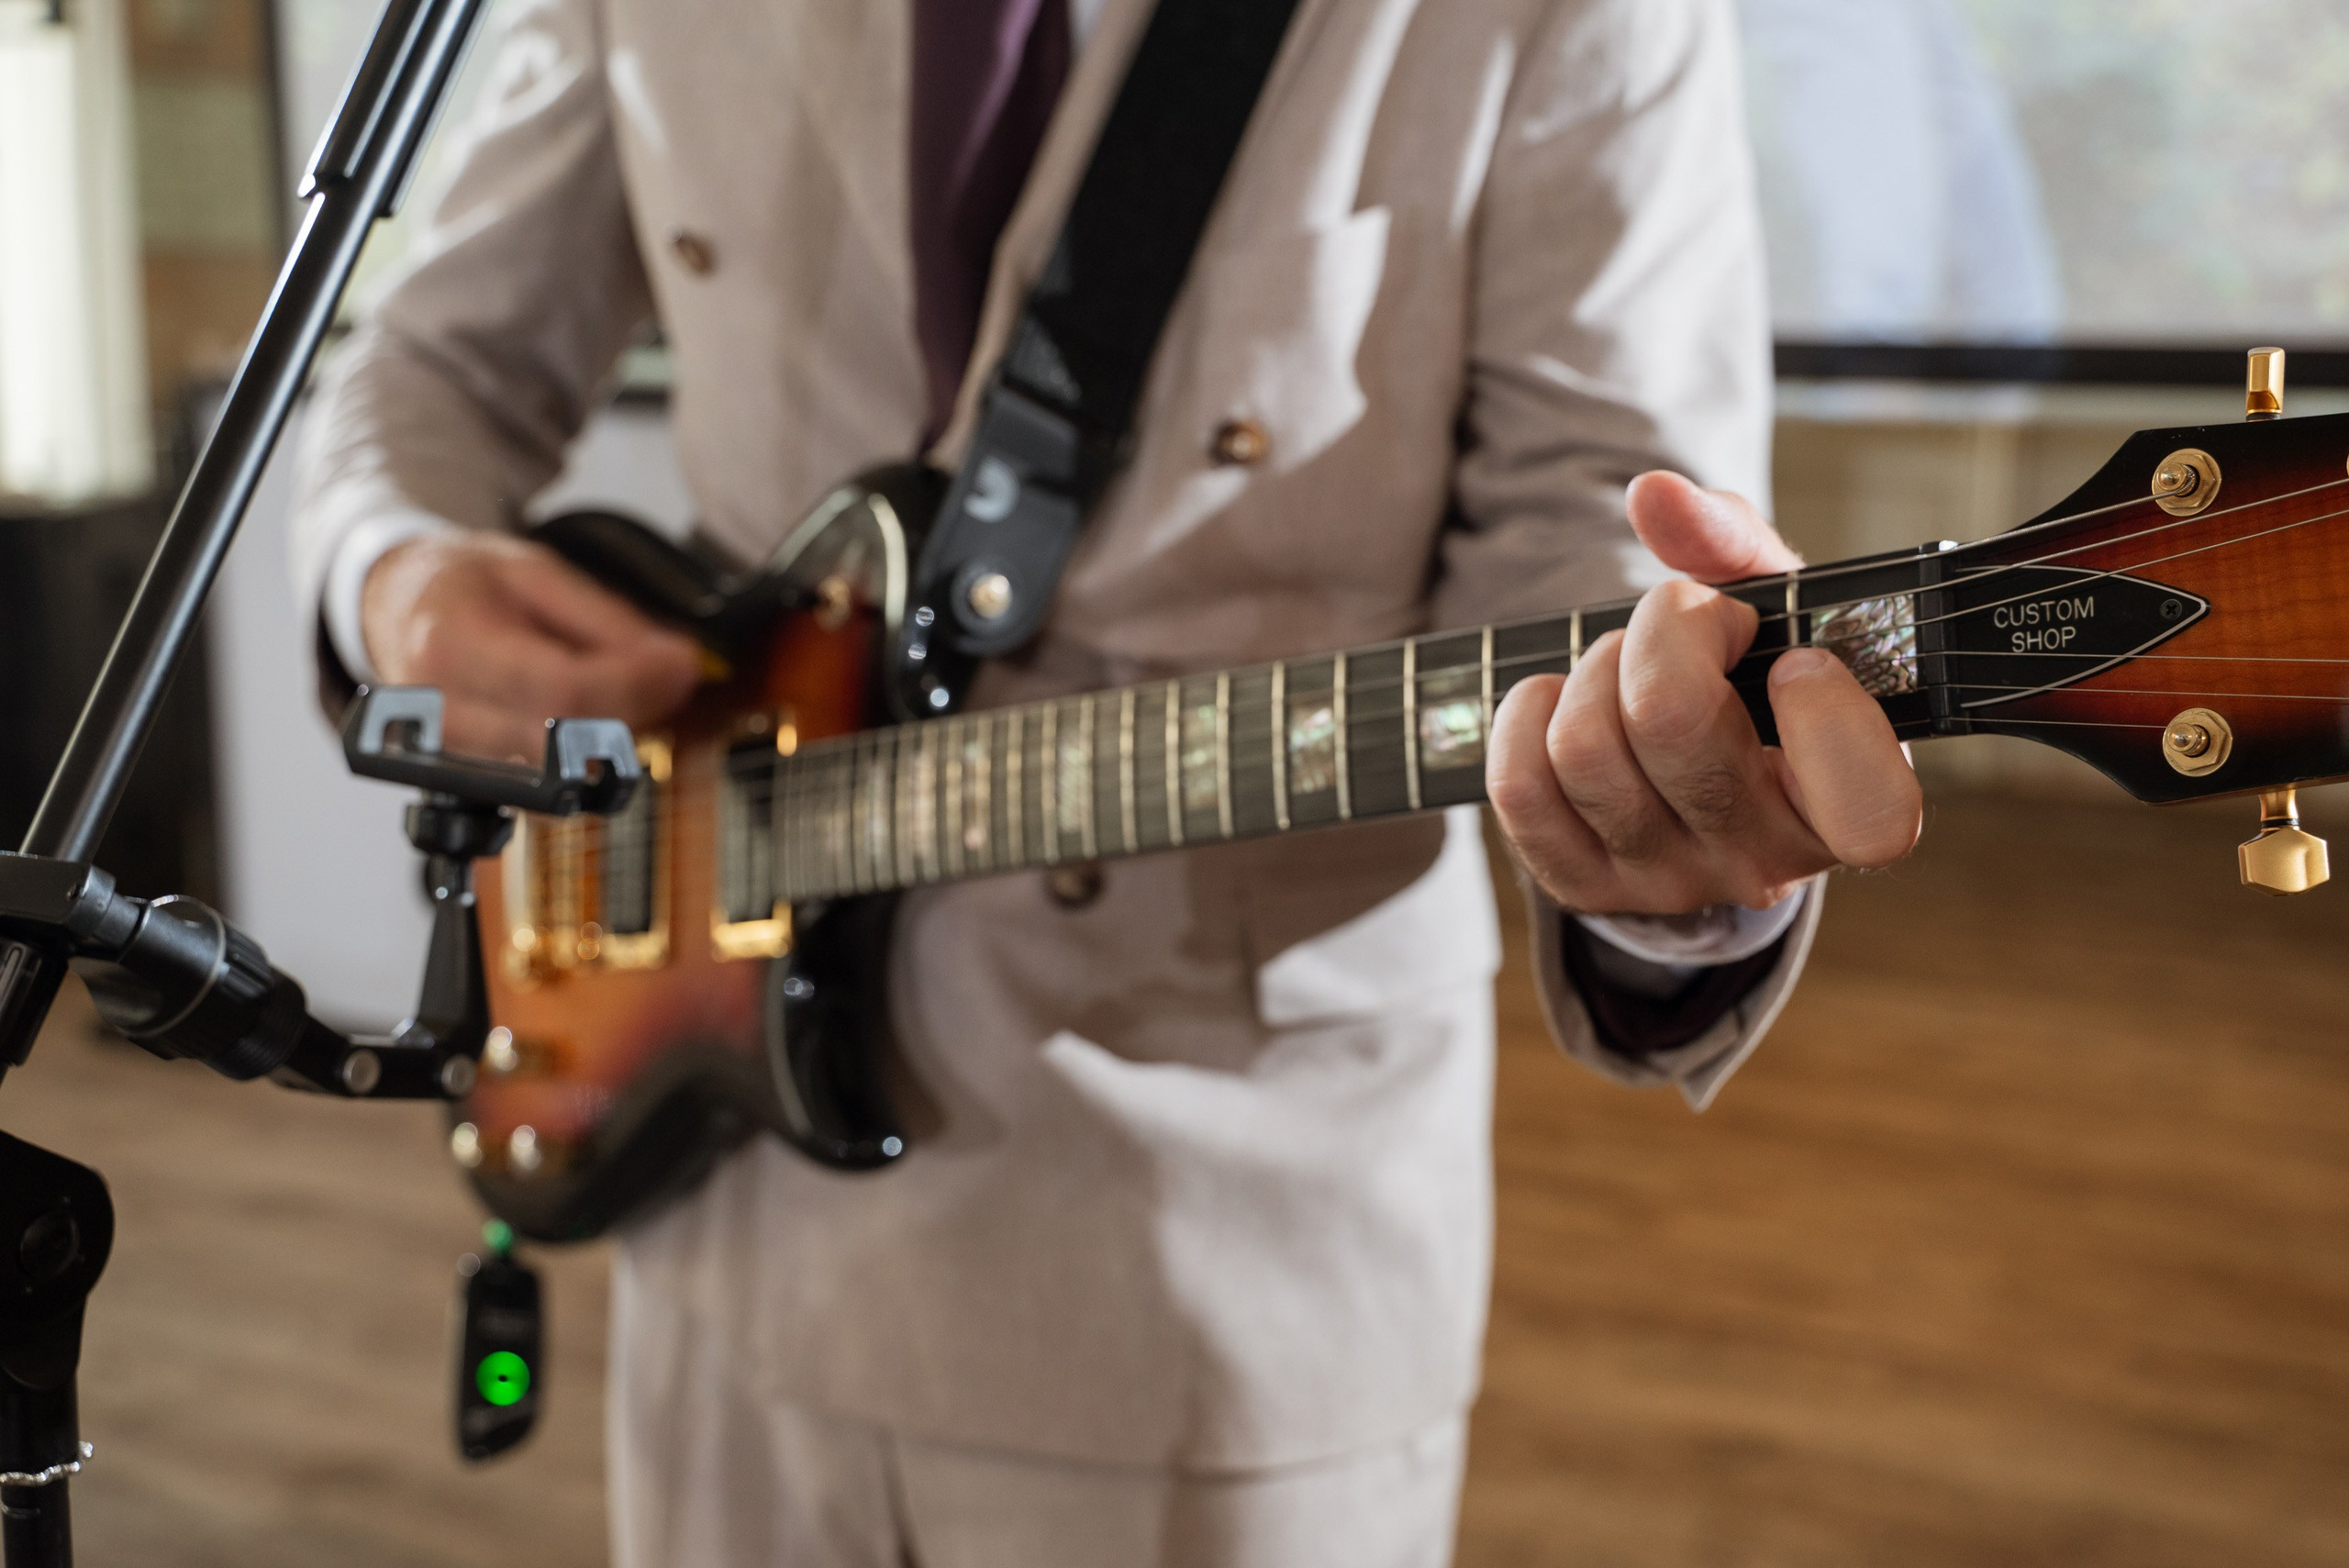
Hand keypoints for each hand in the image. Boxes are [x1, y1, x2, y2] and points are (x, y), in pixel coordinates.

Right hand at [360, 532, 702, 762]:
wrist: (393, 605)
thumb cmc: (460, 584)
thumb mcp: (536, 572)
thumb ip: (609, 622)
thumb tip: (678, 666)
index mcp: (450, 645)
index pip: (560, 689)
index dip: (633, 684)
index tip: (680, 665)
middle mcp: (438, 713)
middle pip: (563, 741)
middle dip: (631, 711)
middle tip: (666, 675)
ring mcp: (445, 757)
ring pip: (557, 774)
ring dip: (608, 736)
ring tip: (622, 685)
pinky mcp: (463, 781)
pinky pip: (542, 783)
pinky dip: (581, 755)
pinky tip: (591, 717)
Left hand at [1486, 471, 1921, 915]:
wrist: (1698, 757)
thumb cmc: (1758, 673)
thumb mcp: (1775, 602)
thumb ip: (1731, 540)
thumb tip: (1653, 495)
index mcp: (1849, 806)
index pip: (1870, 814)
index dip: (1825, 717)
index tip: (1796, 659)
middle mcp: (1764, 863)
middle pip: (1671, 724)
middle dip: (1663, 632)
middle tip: (1685, 627)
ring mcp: (1669, 883)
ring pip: (1584, 749)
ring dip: (1593, 670)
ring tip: (1625, 665)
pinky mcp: (1584, 886)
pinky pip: (1520, 788)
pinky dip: (1525, 716)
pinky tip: (1560, 700)